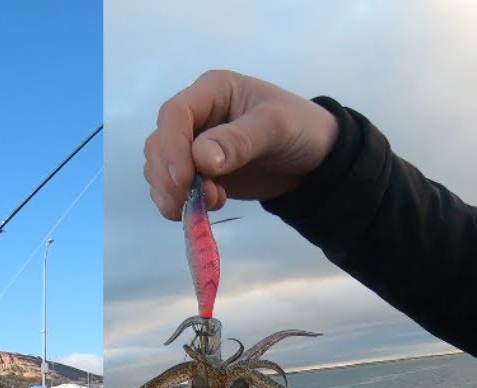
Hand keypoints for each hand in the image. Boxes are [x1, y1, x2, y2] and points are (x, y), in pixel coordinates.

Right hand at [143, 70, 340, 219]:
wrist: (316, 160)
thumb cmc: (301, 129)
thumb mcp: (275, 127)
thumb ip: (238, 141)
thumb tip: (201, 160)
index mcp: (212, 92)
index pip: (174, 114)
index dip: (172, 147)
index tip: (184, 179)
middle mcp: (197, 117)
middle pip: (160, 144)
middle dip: (169, 176)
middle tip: (191, 201)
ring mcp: (195, 146)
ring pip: (160, 168)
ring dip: (172, 192)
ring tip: (212, 203)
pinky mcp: (200, 173)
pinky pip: (173, 188)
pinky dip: (180, 202)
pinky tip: (208, 207)